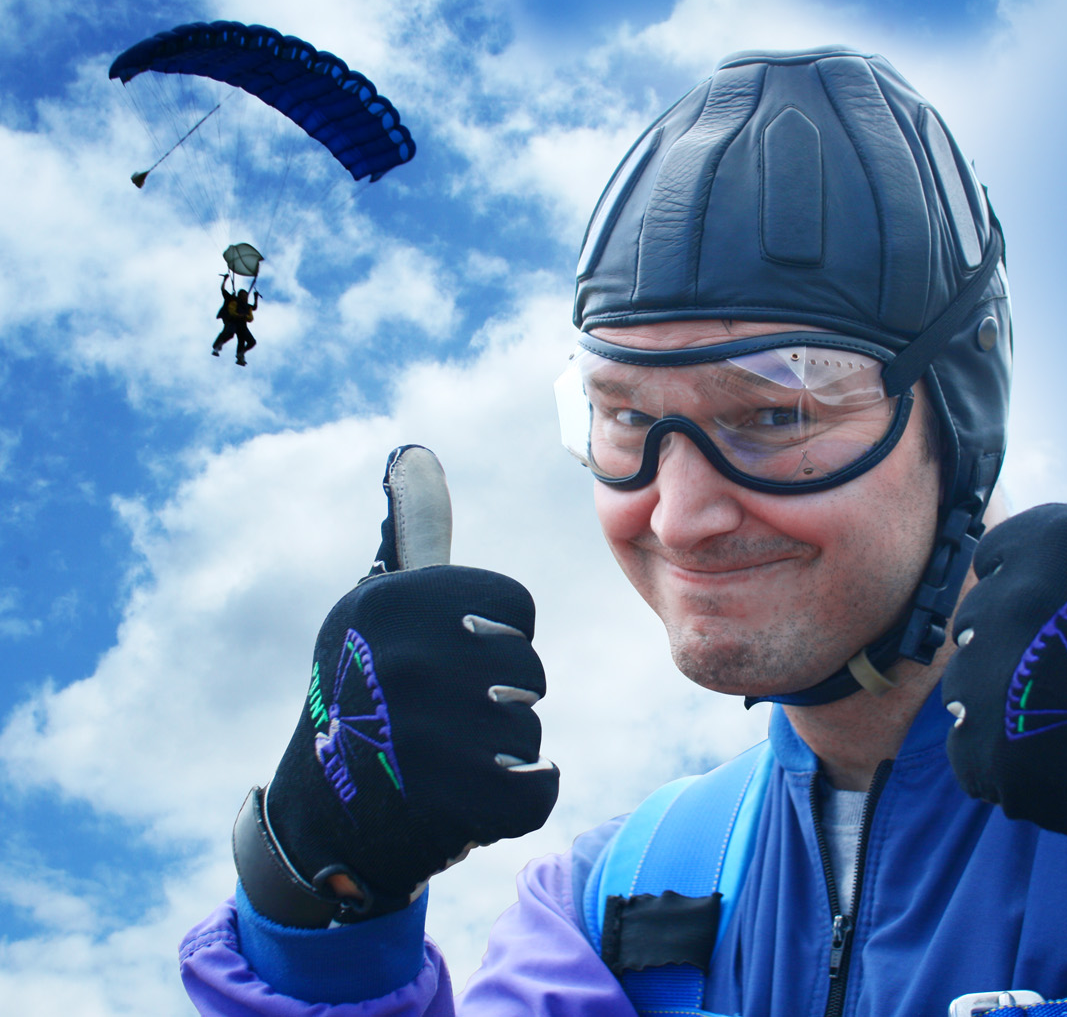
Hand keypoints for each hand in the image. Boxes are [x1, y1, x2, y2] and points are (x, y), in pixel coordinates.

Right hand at [234, 446, 558, 925]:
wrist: (320, 822)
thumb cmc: (364, 698)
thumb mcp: (377, 611)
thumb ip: (413, 535)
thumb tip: (413, 451)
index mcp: (390, 603)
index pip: (515, 610)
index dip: (495, 642)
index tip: (445, 664)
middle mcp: (401, 660)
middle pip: (527, 672)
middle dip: (498, 703)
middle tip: (438, 723)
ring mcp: (420, 735)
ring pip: (529, 733)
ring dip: (499, 756)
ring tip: (442, 762)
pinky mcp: (443, 802)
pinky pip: (537, 790)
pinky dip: (520, 798)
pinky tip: (475, 797)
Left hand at [942, 370, 1066, 851]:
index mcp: (1048, 536)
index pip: (996, 560)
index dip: (1038, 592)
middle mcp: (1016, 597)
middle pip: (978, 622)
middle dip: (1021, 646)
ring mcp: (1000, 677)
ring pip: (969, 686)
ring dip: (1010, 706)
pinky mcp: (990, 751)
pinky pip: (971, 749)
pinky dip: (1006, 763)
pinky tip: (1059, 757)